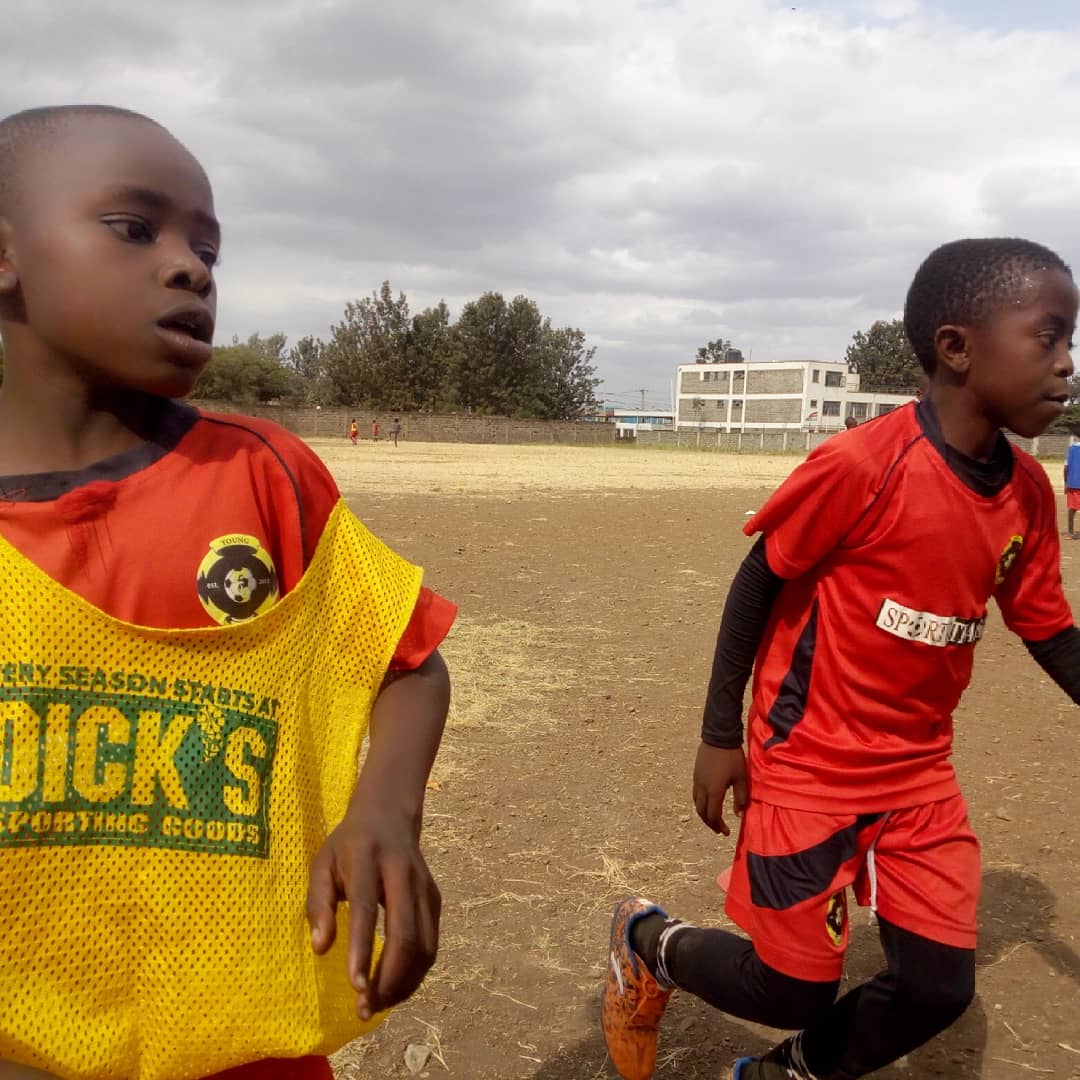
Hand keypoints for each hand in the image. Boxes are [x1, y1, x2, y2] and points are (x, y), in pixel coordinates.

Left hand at [306, 804, 440, 1021]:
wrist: (389, 815)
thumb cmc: (348, 845)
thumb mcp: (322, 864)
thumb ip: (318, 904)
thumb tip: (320, 948)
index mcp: (369, 860)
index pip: (367, 908)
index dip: (362, 948)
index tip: (355, 986)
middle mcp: (404, 874)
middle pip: (405, 933)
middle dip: (388, 978)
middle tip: (366, 1008)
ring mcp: (424, 887)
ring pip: (424, 944)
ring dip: (403, 982)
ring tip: (377, 1005)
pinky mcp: (435, 899)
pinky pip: (431, 943)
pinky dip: (416, 973)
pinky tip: (395, 988)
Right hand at [692, 743, 748, 836]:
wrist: (718, 737)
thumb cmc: (732, 758)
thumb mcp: (741, 778)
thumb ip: (741, 797)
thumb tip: (739, 814)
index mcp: (714, 791)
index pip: (713, 815)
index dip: (719, 826)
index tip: (726, 832)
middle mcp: (702, 788)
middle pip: (702, 812)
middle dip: (710, 823)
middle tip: (719, 830)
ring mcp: (697, 781)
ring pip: (697, 804)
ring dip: (704, 814)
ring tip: (712, 819)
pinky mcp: (696, 774)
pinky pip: (695, 794)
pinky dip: (701, 803)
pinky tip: (708, 803)